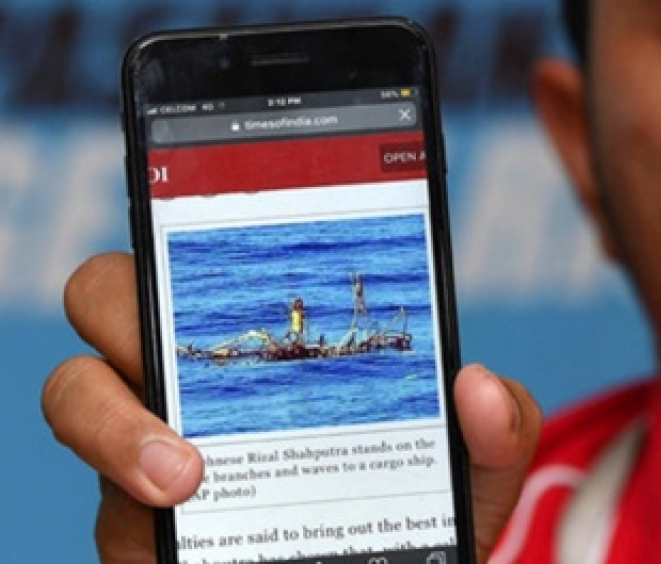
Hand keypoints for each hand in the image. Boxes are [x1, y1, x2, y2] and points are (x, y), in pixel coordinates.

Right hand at [42, 252, 541, 562]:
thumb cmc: (427, 506)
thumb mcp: (480, 464)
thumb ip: (499, 423)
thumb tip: (476, 385)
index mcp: (272, 333)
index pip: (207, 247)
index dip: (186, 215)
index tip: (211, 214)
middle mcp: (201, 376)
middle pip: (110, 298)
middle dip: (120, 309)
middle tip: (193, 335)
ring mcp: (154, 449)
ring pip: (77, 397)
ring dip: (113, 429)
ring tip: (183, 481)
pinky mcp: (137, 531)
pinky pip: (107, 515)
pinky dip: (136, 527)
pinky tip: (194, 542)